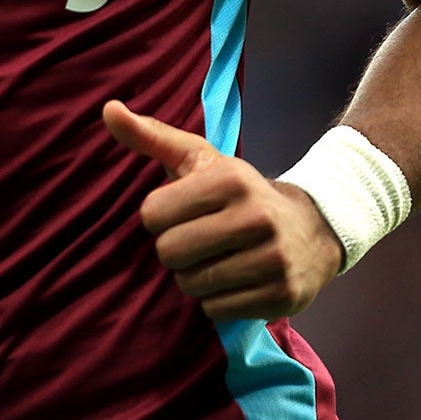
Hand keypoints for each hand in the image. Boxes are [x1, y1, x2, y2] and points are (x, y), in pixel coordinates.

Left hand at [102, 100, 344, 320]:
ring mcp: (274, 259)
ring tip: (218, 259)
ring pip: (191, 285)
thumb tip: (107, 109)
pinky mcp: (282, 295)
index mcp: (231, 179)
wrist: (313, 230)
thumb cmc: (239, 193)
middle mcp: (256, 217)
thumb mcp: (199, 159)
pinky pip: (216, 310)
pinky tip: (236, 280)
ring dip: (194, 277)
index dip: (159, 217)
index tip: (182, 212)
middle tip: (199, 240)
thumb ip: (151, 136)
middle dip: (175, 250)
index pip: (153, 213)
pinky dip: (216, 300)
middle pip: (170, 252)